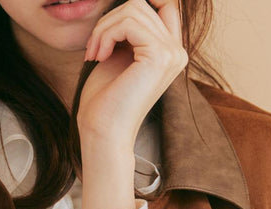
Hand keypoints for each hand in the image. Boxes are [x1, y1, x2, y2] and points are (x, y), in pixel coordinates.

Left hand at [78, 0, 187, 146]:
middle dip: (110, 20)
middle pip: (142, 4)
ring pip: (133, 9)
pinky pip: (128, 22)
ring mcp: (172, 53)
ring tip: (94, 53)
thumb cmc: (105, 100)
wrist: (103, 132)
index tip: (109, 26)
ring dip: (104, 28)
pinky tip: (98, 56)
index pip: (164, 3)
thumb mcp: (119, 53)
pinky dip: (106, 34)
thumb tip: (126, 2)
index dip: (137, 4)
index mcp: (170, 52)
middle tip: (93, 48)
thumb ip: (127, 28)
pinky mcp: (159, 55)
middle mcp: (177, 51)